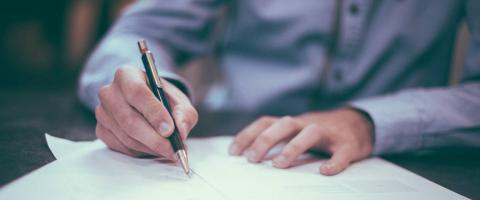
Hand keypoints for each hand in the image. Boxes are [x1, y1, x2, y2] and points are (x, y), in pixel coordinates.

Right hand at [95, 67, 197, 158]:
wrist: (149, 104)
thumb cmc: (164, 100)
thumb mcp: (179, 102)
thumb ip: (184, 114)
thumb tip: (181, 132)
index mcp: (127, 75)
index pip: (137, 93)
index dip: (154, 113)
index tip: (170, 130)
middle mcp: (109, 92)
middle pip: (129, 119)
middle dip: (154, 138)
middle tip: (173, 149)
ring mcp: (102, 112)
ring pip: (126, 136)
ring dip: (150, 147)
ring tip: (169, 150)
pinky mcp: (101, 130)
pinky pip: (122, 146)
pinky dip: (141, 152)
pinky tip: (154, 148)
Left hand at [229, 108, 373, 174]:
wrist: (358, 123)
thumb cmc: (321, 132)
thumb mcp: (296, 132)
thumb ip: (278, 140)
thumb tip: (249, 155)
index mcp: (293, 123)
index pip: (266, 122)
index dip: (248, 134)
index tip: (234, 152)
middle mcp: (307, 124)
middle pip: (284, 124)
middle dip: (266, 140)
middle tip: (252, 159)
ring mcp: (328, 133)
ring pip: (310, 133)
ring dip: (293, 147)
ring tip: (279, 165)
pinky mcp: (348, 144)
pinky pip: (341, 152)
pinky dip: (334, 162)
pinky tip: (326, 171)